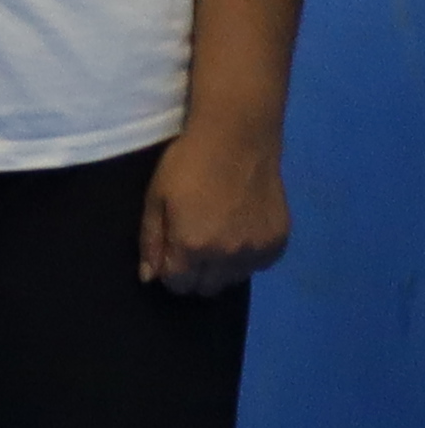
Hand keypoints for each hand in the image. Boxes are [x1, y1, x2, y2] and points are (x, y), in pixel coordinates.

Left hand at [142, 113, 289, 292]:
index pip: (178, 285)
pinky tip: (241, 231)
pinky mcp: (279, 241)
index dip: (170, 272)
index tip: (171, 255)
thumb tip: (149, 277)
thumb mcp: (155, 199)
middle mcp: (227, 256)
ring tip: (218, 236)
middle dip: (194, 274)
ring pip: (234, 279)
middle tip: (193, 245)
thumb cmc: (188, 164)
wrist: (238, 138)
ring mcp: (257, 250)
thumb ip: (151, 241)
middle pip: (207, 288)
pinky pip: (259, 265)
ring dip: (222, 268)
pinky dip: (248, 256)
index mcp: (192, 247)